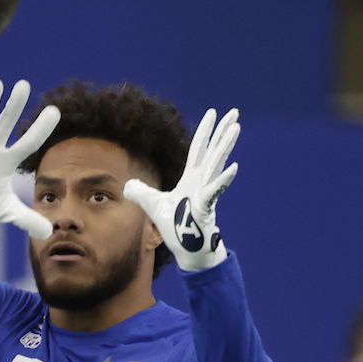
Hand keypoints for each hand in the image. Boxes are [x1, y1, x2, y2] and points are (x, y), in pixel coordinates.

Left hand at [124, 107, 240, 271]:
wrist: (187, 249)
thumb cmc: (175, 227)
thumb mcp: (153, 205)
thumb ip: (142, 193)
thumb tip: (127, 185)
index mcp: (191, 179)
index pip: (198, 150)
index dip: (205, 131)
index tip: (214, 113)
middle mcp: (201, 182)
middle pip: (213, 151)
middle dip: (223, 131)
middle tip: (234, 112)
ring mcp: (205, 193)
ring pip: (216, 165)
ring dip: (225, 146)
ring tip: (235, 128)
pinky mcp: (206, 208)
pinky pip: (214, 191)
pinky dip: (222, 180)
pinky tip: (233, 168)